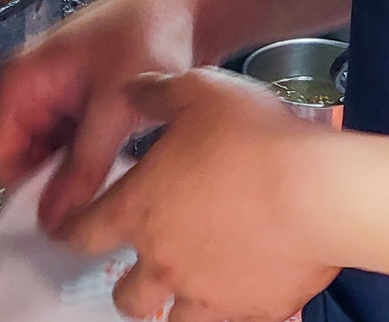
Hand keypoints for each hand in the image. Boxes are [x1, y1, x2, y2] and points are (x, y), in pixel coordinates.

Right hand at [0, 0, 197, 225]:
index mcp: (19, 82)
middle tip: (99, 205)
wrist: (190, 2)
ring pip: (53, 157)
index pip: (1, 159)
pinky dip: (95, 159)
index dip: (28, 192)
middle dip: (56, 185)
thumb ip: (83, 167)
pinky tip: (126, 166)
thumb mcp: (113, 108)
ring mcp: (55, 96)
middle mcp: (28, 89)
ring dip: (80, 174)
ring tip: (118, 184)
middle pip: (26, 161)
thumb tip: (53, 223)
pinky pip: (75, 145)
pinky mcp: (81, 103)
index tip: (66, 219)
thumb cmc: (145, 40)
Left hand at [55, 68, 339, 321]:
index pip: (81, 233)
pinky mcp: (255, 309)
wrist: (322, 191)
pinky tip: (239, 294)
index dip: (69, 232)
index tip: (67, 233)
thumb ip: (153, 93)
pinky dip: (229, 312)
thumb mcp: (194, 90)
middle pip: (125, 295)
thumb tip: (131, 89)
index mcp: (138, 209)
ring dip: (170, 307)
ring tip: (182, 291)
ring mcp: (208, 291)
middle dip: (125, 286)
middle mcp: (164, 259)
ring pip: (170, 319)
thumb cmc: (255, 138)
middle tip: (135, 271)